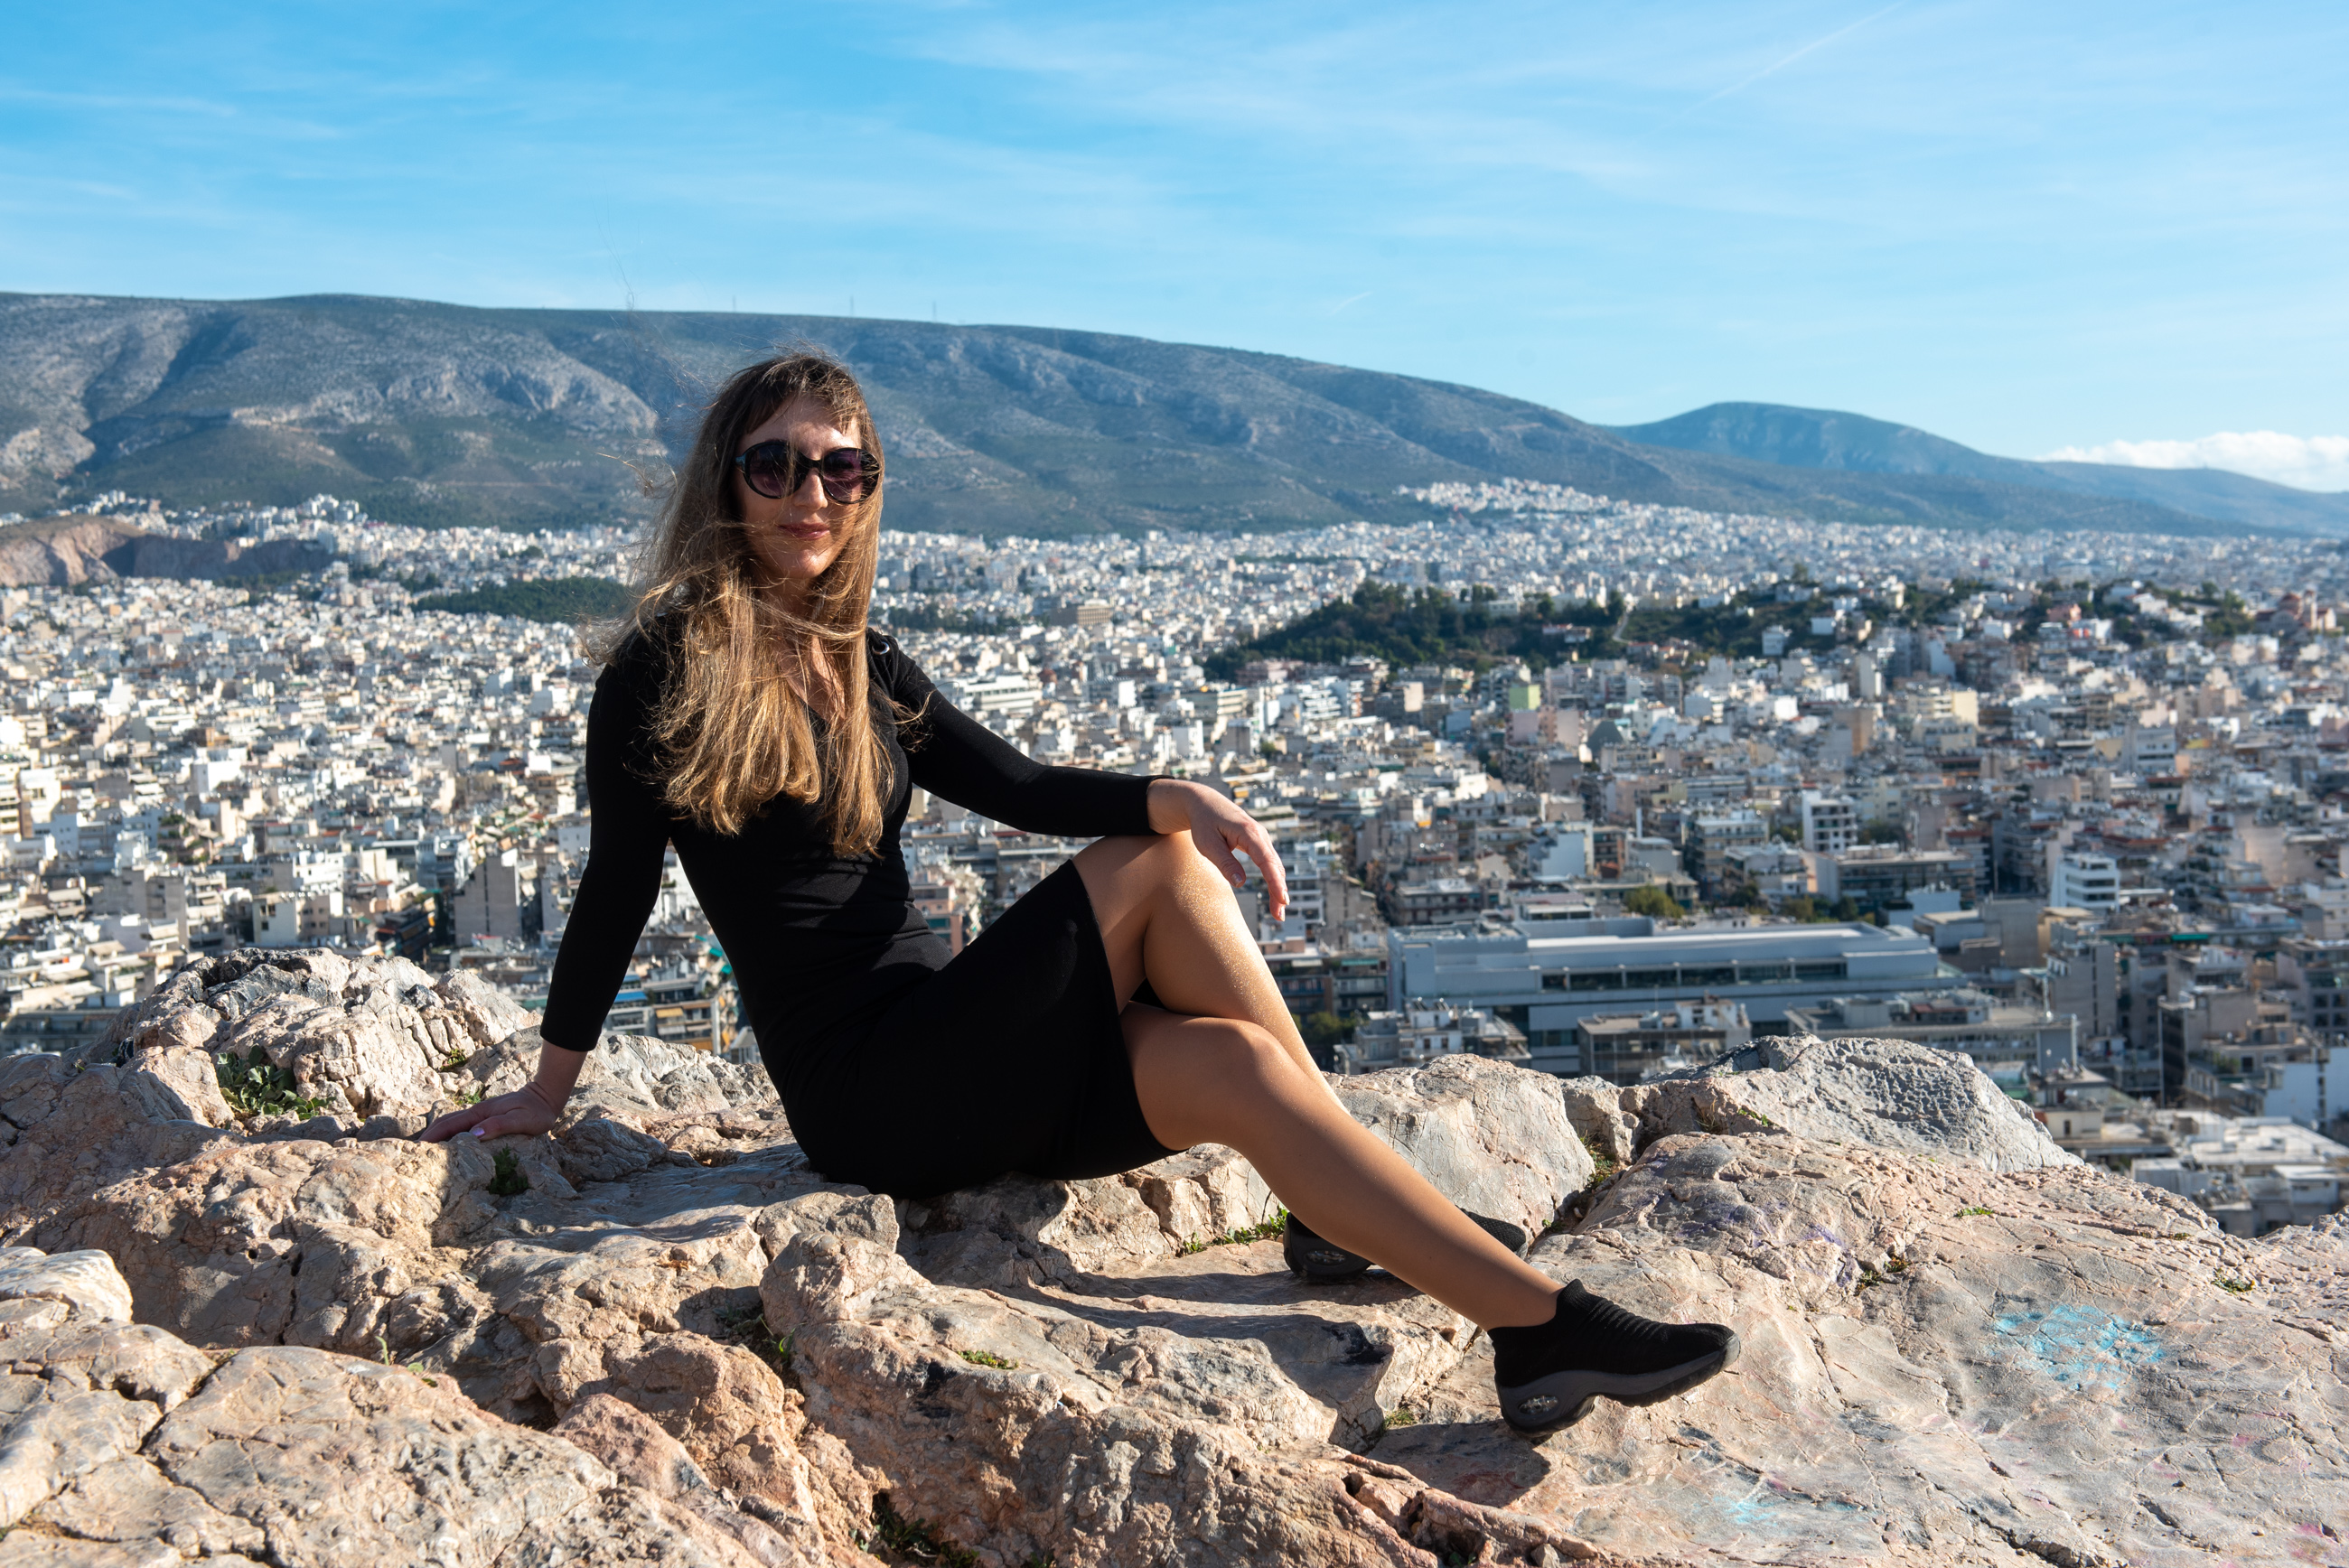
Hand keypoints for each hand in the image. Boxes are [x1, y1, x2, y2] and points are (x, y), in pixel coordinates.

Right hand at [420, 1081, 562, 1142]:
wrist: (546, 1098)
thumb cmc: (537, 1112)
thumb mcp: (522, 1120)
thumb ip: (500, 1125)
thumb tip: (474, 1134)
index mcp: (481, 1113)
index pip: (449, 1125)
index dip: (432, 1137)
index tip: (417, 1151)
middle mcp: (476, 1113)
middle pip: (444, 1124)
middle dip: (427, 1138)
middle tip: (412, 1157)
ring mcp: (479, 1116)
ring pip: (450, 1125)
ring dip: (435, 1137)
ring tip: (422, 1155)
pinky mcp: (484, 1120)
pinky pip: (460, 1128)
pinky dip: (448, 1137)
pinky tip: (445, 1149)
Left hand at [1148, 778, 1289, 920]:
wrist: (1203, 802)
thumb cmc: (1203, 823)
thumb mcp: (1208, 844)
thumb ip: (1224, 863)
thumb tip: (1241, 883)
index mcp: (1249, 832)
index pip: (1267, 861)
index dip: (1275, 882)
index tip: (1282, 899)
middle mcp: (1260, 834)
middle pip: (1275, 866)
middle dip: (1279, 891)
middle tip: (1279, 916)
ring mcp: (1261, 838)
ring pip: (1275, 866)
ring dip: (1278, 888)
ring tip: (1277, 913)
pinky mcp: (1258, 843)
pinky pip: (1270, 863)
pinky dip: (1274, 880)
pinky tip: (1275, 895)